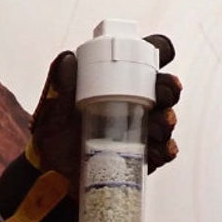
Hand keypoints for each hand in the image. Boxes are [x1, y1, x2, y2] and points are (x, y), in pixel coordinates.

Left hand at [28, 36, 181, 187]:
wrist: (51, 170)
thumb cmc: (53, 131)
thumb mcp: (52, 107)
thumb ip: (60, 84)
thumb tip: (69, 59)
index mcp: (115, 80)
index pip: (143, 58)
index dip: (160, 50)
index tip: (163, 55)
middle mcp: (134, 102)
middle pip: (164, 88)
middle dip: (169, 88)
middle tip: (163, 95)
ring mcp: (141, 129)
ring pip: (167, 119)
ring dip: (168, 120)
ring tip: (161, 125)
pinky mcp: (143, 156)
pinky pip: (163, 151)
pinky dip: (166, 150)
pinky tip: (160, 150)